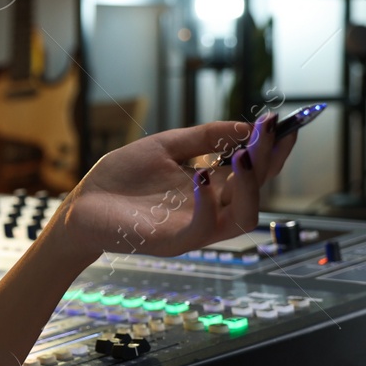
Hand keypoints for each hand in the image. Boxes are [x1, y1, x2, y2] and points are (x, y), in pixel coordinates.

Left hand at [51, 113, 295, 260]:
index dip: (272, 150)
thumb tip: (244, 125)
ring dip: (252, 185)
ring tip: (245, 152)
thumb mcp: (164, 146)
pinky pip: (203, 229)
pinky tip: (202, 176)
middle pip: (258, 192)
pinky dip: (208, 203)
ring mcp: (193, 230)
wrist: (81, 205)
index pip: (254, 172)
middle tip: (269, 130)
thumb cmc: (120, 179)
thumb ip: (202, 137)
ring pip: (243, 217)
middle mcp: (209, 211)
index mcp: (211, 189)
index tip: (284, 123)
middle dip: (269, 160)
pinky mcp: (171, 242)